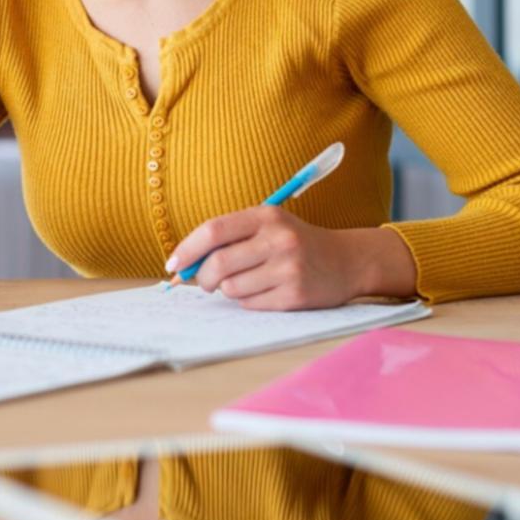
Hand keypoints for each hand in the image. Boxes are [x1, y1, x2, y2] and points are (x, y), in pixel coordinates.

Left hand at [166, 205, 417, 308]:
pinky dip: (248, 301)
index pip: (213, 231)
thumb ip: (228, 238)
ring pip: (231, 288)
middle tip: (206, 281)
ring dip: (230, 289)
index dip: (186, 250)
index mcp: (266, 216)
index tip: (172, 265)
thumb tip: (182, 266)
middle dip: (202, 277)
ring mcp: (289, 268)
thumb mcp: (266, 226)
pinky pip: (250, 304)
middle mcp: (278, 239)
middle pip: (217, 264)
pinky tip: (266, 291)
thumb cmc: (294, 242)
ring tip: (249, 281)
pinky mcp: (296, 295)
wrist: (347, 261)